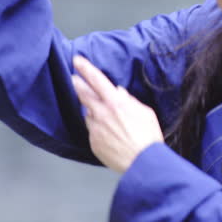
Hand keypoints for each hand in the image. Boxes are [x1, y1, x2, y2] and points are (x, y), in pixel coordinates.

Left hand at [71, 55, 163, 173]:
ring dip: (92, 110)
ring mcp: (95, 129)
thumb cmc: (148, 137)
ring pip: (88, 114)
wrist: (142, 162)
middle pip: (84, 94)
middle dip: (78, 84)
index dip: (85, 68)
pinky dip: (98, 127)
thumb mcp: (145, 112)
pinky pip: (92, 130)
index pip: (97, 80)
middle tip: (74, 78)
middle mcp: (102, 113)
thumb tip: (119, 93)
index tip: (77, 60)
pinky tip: (108, 132)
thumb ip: (130, 101)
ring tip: (102, 113)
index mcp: (116, 103)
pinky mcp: (93, 142)